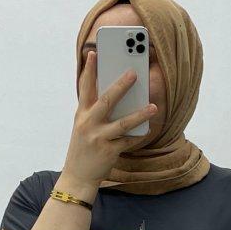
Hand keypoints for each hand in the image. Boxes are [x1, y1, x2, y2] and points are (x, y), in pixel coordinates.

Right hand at [61, 50, 157, 191]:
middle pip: (106, 100)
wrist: (78, 176)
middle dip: (120, 86)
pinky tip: (148, 128)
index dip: (89, 70)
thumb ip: (96, 112)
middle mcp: (89, 124)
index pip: (84, 88)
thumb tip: (118, 96)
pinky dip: (139, 135)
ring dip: (140, 114)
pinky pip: (128, 141)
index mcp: (82, 115)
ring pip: (122, 123)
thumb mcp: (84, 127)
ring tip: (153, 106)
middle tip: (133, 73)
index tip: (93, 53)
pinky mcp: (109, 152)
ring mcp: (99, 138)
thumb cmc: (84, 148)